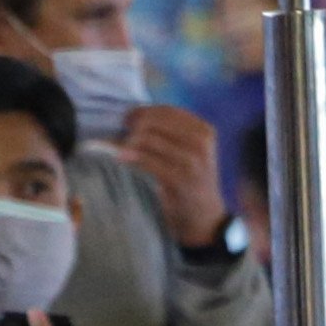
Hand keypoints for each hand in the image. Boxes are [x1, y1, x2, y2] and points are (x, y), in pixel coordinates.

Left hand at [111, 103, 228, 248]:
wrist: (204, 215)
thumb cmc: (189, 180)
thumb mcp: (188, 151)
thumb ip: (169, 133)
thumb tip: (132, 117)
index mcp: (204, 131)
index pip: (168, 111)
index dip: (143, 111)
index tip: (127, 118)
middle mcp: (201, 142)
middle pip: (156, 122)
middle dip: (134, 126)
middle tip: (121, 134)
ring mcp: (191, 161)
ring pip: (150, 139)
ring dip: (129, 142)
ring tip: (121, 149)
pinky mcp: (179, 179)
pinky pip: (148, 161)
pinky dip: (131, 157)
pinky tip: (121, 157)